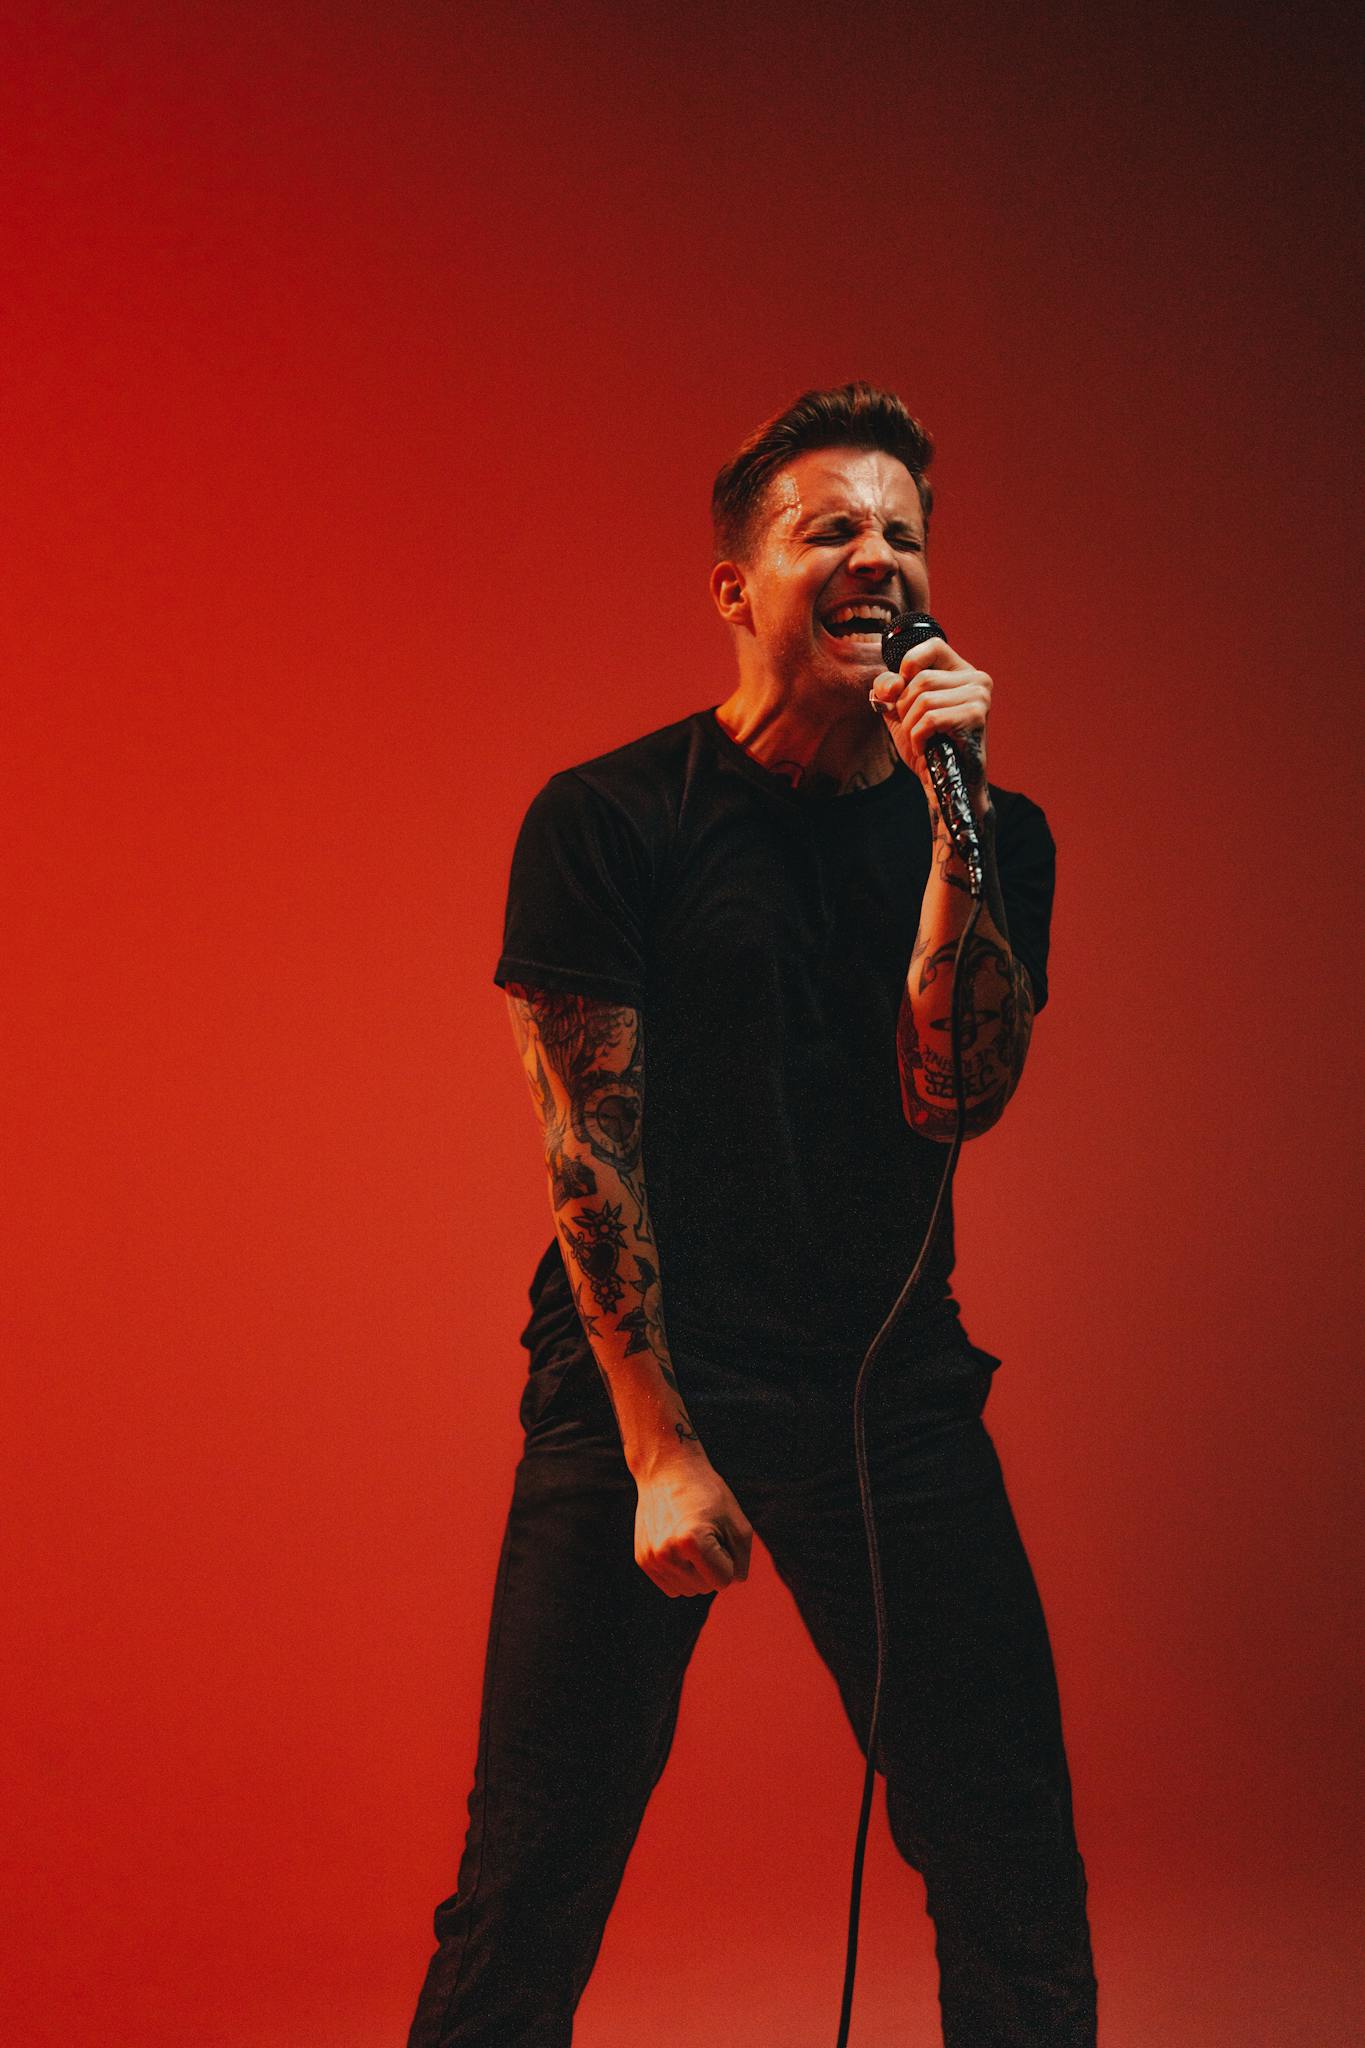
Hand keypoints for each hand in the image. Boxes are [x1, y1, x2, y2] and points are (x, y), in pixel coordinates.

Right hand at [633, 1455, 752, 1597]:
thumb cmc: (708, 1494)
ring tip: (692, 1540)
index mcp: (692, 1541)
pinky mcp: (642, 1559)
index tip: (721, 1534)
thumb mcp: (738, 1524)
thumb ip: (741, 1561)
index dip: (729, 1559)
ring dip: (697, 1573)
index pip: (724, 1581)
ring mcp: (651, 1558)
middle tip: (706, 1532)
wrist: (667, 1471)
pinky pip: (672, 1587)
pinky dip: (681, 1574)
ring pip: (689, 1591)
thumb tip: (729, 1583)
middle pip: (706, 1588)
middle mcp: (667, 1553)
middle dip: (713, 1566)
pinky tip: (679, 1548)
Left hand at [869, 634, 991, 808]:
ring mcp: (980, 696)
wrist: (944, 784)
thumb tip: (890, 685)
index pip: (932, 646)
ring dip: (911, 725)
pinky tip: (925, 747)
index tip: (903, 694)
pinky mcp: (977, 716)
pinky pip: (930, 719)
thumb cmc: (927, 746)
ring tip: (921, 740)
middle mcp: (977, 678)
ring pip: (924, 699)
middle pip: (922, 678)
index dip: (908, 666)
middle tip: (915, 728)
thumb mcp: (900, 711)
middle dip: (905, 707)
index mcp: (961, 671)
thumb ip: (889, 690)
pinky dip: (918, 737)